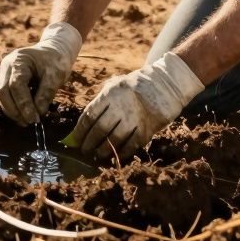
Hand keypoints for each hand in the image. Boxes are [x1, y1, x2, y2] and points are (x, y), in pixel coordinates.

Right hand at [0, 22, 81, 124]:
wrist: (53, 51)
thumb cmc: (55, 61)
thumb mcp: (57, 74)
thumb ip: (46, 93)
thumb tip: (38, 114)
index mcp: (19, 60)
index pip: (16, 85)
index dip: (24, 104)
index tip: (34, 119)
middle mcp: (7, 66)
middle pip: (3, 91)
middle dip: (14, 110)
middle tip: (29, 123)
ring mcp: (4, 73)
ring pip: (1, 96)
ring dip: (12, 111)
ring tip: (28, 122)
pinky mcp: (6, 81)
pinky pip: (6, 96)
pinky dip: (13, 107)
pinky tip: (25, 115)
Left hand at [70, 52, 203, 159]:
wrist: (165, 85)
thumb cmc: (134, 86)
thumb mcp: (115, 84)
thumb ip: (100, 100)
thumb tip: (83, 125)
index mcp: (111, 93)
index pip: (90, 115)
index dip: (80, 131)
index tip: (74, 140)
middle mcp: (122, 106)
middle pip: (100, 129)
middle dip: (89, 142)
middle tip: (84, 150)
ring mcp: (135, 118)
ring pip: (114, 140)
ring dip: (102, 150)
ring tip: (96, 154)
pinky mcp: (147, 129)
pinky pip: (130, 145)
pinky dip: (120, 152)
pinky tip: (114, 155)